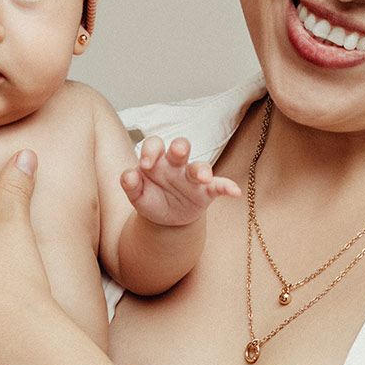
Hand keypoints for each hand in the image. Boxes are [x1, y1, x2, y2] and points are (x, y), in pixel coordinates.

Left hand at [120, 135, 239, 226]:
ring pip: (200, 166)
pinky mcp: (207, 191)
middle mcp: (176, 164)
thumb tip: (129, 175)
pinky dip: (228, 187)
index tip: (145, 164)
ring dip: (201, 170)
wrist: (164, 220)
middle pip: (181, 146)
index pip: (155, 144)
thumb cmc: (150, 199)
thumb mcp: (136, 194)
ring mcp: (192, 177)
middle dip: (180, 147)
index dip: (150, 150)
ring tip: (203, 177)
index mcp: (157, 160)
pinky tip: (235, 192)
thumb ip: (130, 184)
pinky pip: (219, 186)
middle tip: (177, 151)